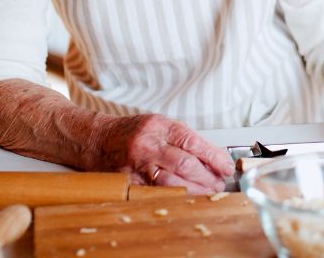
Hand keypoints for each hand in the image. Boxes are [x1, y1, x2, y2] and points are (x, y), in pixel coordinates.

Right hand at [97, 113, 233, 193]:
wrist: (97, 139)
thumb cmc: (132, 132)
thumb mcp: (159, 125)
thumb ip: (183, 139)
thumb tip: (211, 157)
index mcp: (159, 126)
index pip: (193, 142)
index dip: (213, 157)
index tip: (226, 166)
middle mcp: (148, 145)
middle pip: (184, 164)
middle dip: (207, 176)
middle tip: (219, 183)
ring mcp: (137, 165)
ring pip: (171, 182)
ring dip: (194, 190)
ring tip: (208, 191)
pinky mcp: (129, 182)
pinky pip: (155, 193)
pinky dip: (174, 197)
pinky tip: (186, 198)